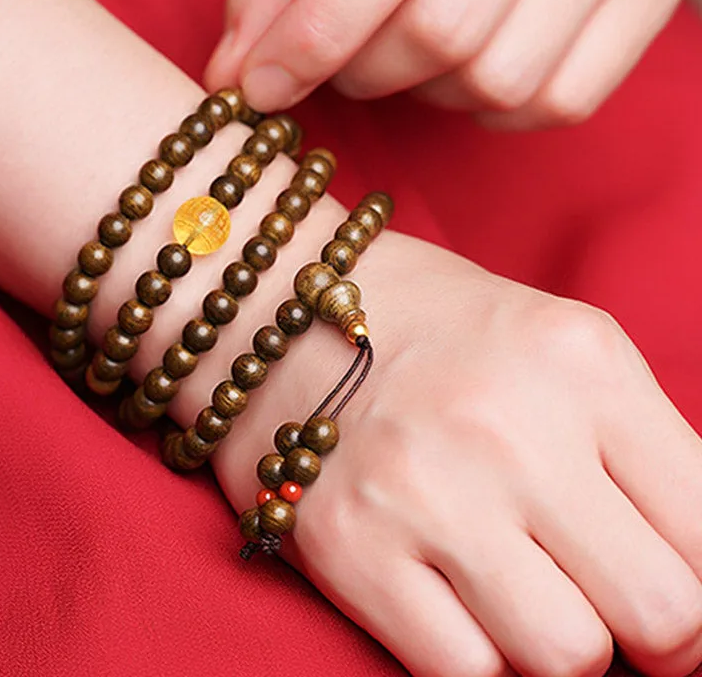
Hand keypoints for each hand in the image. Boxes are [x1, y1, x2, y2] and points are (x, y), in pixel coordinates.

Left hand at [205, 0, 691, 128]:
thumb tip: (234, 77)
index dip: (315, 33)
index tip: (258, 87)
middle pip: (446, 28)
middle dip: (365, 69)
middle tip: (342, 57)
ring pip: (500, 77)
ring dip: (428, 90)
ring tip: (411, 49)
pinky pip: (558, 100)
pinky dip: (494, 107)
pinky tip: (470, 63)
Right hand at [212, 232, 701, 675]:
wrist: (286, 308)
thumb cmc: (435, 325)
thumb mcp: (558, 346)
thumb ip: (640, 449)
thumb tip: (697, 567)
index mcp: (580, 363)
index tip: (681, 609)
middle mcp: (507, 427)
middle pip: (658, 614)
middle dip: (649, 632)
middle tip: (605, 600)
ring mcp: (422, 491)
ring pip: (563, 658)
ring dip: (556, 639)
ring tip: (518, 585)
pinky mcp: (347, 546)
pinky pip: (462, 671)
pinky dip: (478, 655)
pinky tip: (458, 599)